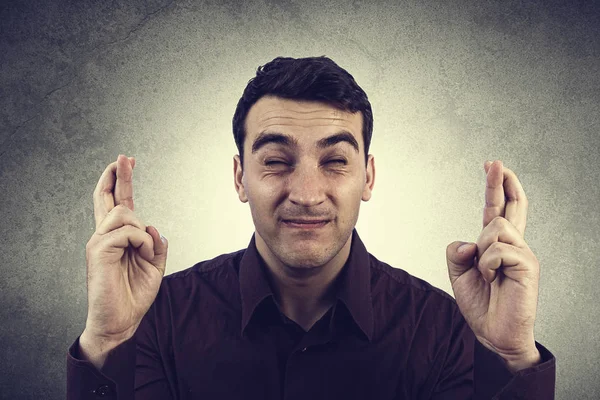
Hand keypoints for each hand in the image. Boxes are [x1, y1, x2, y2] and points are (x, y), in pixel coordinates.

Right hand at [83, 154, 167, 343]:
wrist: (120, 321)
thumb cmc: (134, 294)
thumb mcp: (154, 266)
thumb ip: (156, 245)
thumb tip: (153, 226)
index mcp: (118, 238)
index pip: (117, 203)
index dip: (121, 182)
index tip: (128, 162)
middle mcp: (105, 236)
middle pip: (108, 198)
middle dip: (118, 175)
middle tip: (125, 156)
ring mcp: (99, 242)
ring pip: (124, 214)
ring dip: (143, 231)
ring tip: (146, 252)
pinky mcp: (99, 250)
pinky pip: (128, 231)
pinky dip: (143, 242)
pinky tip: (143, 255)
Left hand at [446, 160, 540, 371]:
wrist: (492, 333)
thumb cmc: (481, 303)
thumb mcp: (459, 274)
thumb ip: (458, 252)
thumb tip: (469, 242)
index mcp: (497, 245)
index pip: (499, 209)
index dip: (496, 188)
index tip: (492, 165)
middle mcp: (512, 245)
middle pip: (510, 206)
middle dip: (502, 182)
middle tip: (494, 162)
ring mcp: (522, 254)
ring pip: (495, 227)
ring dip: (482, 251)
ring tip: (486, 274)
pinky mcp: (527, 265)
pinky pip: (498, 249)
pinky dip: (486, 265)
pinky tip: (492, 279)